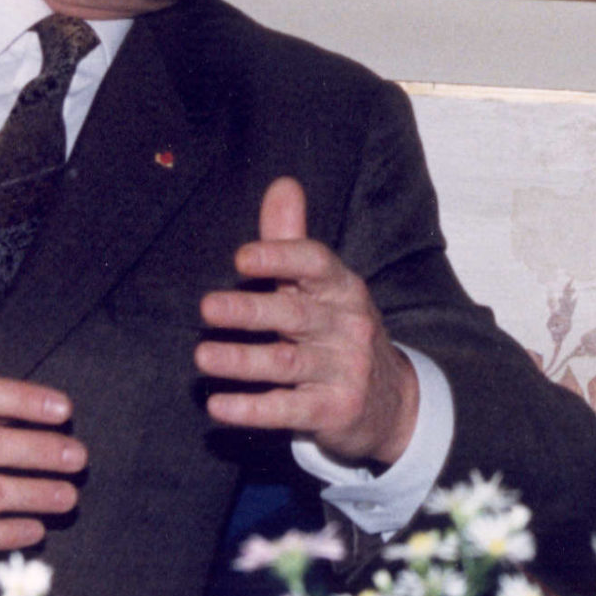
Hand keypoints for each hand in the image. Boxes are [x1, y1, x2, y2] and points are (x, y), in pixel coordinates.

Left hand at [197, 177, 418, 462]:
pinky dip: (252, 409)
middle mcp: (347, 327)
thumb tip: (283, 184)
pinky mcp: (334, 411)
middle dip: (251, 311)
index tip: (241, 258)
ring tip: (203, 356)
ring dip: (242, 361)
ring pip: (286, 364)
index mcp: (343, 289)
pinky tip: (219, 406)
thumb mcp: (326, 288)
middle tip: (207, 307)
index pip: (316, 264)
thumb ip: (293, 240)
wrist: (392, 401)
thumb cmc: (340, 333)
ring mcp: (343, 371)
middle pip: (296, 315)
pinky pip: (288, 410)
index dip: (280, 258)